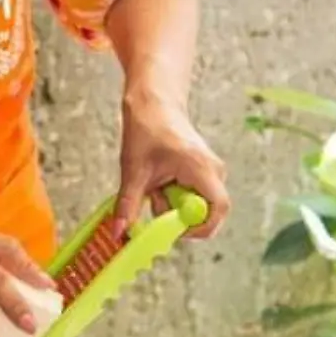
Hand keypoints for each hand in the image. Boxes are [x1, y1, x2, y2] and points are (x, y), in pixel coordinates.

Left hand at [117, 95, 228, 238]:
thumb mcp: (133, 171)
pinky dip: (175, 196)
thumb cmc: (147, 129)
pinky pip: (194, 196)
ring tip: (156, 184)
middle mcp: (214, 171)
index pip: (217, 210)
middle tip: (156, 201)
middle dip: (179, 216)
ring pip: (197, 205)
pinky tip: (162, 180)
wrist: (154, 102)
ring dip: (174, 204)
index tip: (172, 229)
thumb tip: (119, 233)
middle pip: (207, 212)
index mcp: (202, 168)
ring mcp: (212, 172)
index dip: (198, 228)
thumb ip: (128, 205)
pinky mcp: (205, 172)